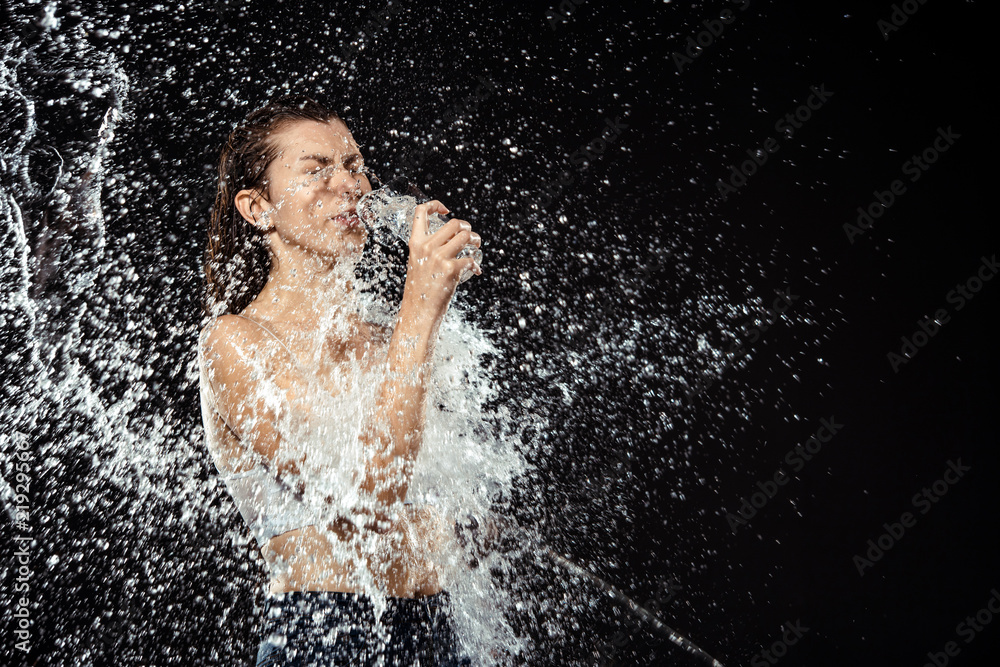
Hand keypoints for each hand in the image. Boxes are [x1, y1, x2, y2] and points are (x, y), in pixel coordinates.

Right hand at [401, 200, 481, 316]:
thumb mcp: (417, 263)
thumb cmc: (420, 290)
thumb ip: (428, 250)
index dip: (435, 205)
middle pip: (454, 223)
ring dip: (475, 239)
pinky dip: (476, 265)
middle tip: (470, 236)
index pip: (421, 212)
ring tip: (476, 246)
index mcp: (415, 243)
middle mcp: (426, 247)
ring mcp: (439, 257)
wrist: (418, 311)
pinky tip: (475, 271)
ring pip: (465, 236)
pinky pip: (470, 259)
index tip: (446, 211)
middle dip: (466, 227)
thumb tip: (451, 240)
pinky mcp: (451, 269)